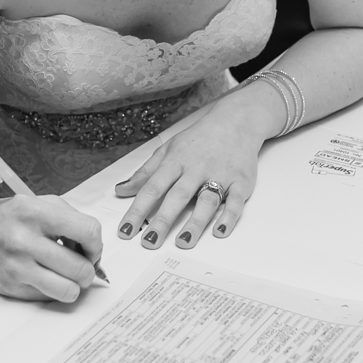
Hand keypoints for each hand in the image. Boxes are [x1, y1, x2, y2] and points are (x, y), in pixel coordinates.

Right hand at [0, 193, 101, 302]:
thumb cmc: (6, 216)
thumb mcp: (37, 202)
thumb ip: (69, 218)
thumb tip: (93, 248)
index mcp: (35, 213)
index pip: (88, 231)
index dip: (96, 244)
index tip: (91, 249)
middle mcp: (25, 241)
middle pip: (81, 268)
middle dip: (88, 270)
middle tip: (81, 266)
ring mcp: (17, 267)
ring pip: (68, 291)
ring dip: (74, 286)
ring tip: (66, 275)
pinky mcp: (11, 288)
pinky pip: (48, 298)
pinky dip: (52, 290)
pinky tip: (43, 276)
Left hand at [114, 105, 261, 248]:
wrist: (236, 120)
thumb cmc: (199, 138)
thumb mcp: (168, 150)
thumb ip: (145, 173)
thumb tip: (121, 190)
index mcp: (176, 161)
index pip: (152, 188)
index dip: (137, 210)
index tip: (126, 230)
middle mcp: (196, 169)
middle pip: (177, 196)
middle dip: (162, 220)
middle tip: (150, 242)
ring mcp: (220, 175)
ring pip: (206, 201)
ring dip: (195, 223)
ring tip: (183, 242)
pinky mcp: (241, 182)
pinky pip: (236, 201)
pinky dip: (229, 217)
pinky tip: (220, 231)